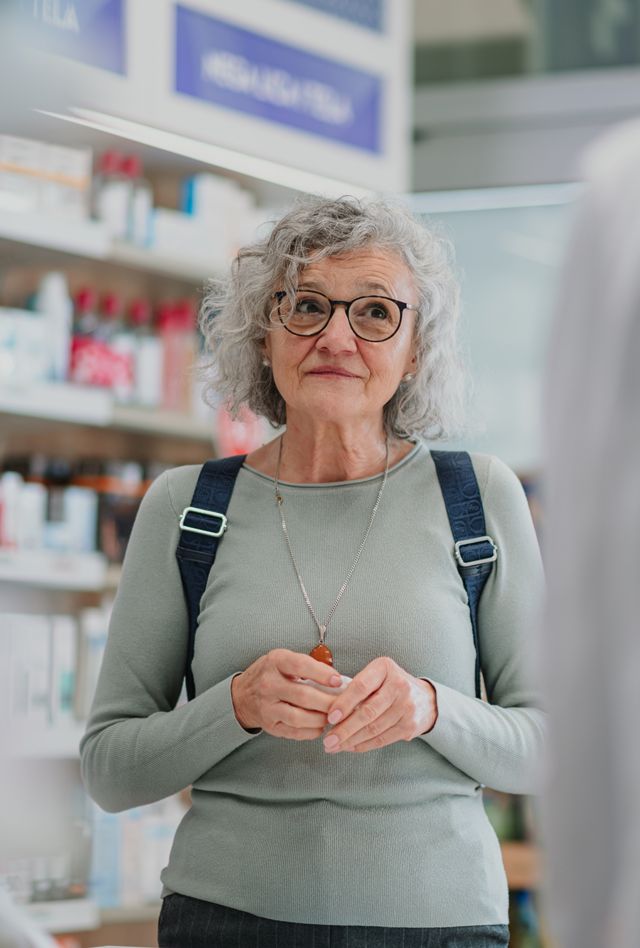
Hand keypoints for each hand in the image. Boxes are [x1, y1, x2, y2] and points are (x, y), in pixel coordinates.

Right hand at [231, 648, 342, 738]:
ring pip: (300, 717)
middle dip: (328, 702)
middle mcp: (269, 684)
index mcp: (275, 662)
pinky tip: (320, 725)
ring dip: (321, 719)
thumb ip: (308, 666)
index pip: (301, 666)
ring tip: (333, 716)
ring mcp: (267, 707)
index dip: (322, 674)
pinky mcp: (270, 725)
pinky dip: (312, 731)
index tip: (338, 681)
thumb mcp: (284, 660)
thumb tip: (337, 679)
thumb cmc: (269, 674)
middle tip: (344, 704)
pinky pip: (295, 732)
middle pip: (304, 696)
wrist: (242, 695)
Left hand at [322, 657, 437, 754]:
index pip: (361, 687)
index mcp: (385, 668)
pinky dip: (364, 745)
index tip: (330, 717)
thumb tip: (330, 709)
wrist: (425, 699)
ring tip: (334, 745)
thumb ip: (357, 686)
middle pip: (367, 712)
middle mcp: (399, 686)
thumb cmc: (391, 684)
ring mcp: (406, 707)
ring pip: (373, 729)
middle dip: (344, 729)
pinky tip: (350, 747)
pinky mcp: (409, 726)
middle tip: (328, 740)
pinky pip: (382, 739)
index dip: (344, 703)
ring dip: (351, 740)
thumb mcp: (377, 675)